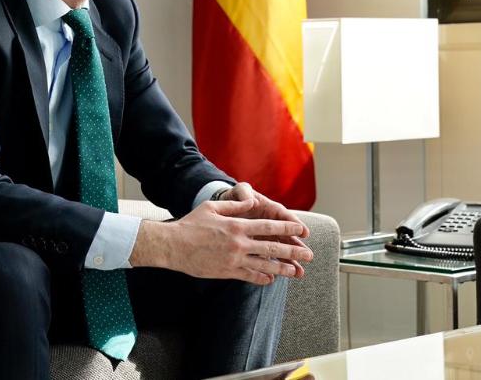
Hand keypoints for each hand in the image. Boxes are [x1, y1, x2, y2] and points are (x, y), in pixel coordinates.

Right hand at [131, 196, 313, 284]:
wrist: (172, 246)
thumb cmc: (191, 224)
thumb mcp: (213, 207)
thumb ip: (234, 205)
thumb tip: (251, 201)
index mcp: (237, 225)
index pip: (269, 226)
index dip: (287, 229)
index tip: (302, 231)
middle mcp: (239, 243)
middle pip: (272, 247)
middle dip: (293, 251)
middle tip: (308, 255)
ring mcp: (234, 259)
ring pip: (264, 265)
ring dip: (282, 268)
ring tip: (296, 271)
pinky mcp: (226, 271)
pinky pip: (249, 276)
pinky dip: (262, 278)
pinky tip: (272, 279)